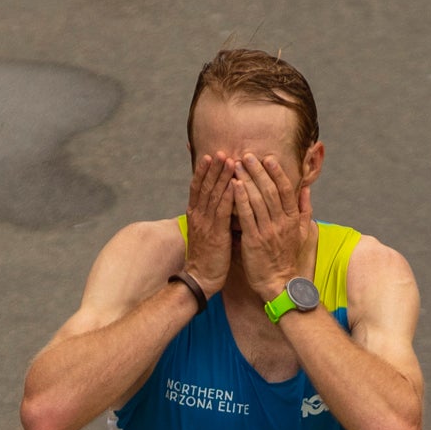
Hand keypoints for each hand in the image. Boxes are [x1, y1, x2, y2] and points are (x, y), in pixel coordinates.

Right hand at [182, 149, 236, 295]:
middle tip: (220, 150)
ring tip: (227, 159)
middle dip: (213, 167)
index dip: (203, 171)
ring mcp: (205, 223)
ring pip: (213, 194)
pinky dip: (227, 194)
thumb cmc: (207, 258)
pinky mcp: (215, 233)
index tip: (209, 155)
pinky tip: (234, 183)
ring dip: (221, 175)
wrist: (200, 279)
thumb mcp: (207, 233)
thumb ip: (213, 218)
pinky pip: (221, 210)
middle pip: (205, 186)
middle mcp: (198, 216)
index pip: (198, 188)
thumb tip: (223, 205)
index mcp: (196, 215)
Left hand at [232, 151, 315, 305]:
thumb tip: (307, 189)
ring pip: (257, 200)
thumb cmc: (287, 258)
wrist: (279, 284)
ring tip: (236, 165)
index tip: (268, 158)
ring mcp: (268, 231)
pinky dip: (240, 199)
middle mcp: (281, 223)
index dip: (277, 172)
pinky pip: (247, 216)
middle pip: (270, 191)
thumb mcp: (302, 233)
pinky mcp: (254, 241)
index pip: (286, 190)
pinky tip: (234, 186)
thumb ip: (304, 210)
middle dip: (258, 171)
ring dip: (247, 180)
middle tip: (247, 155)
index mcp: (292, 219)